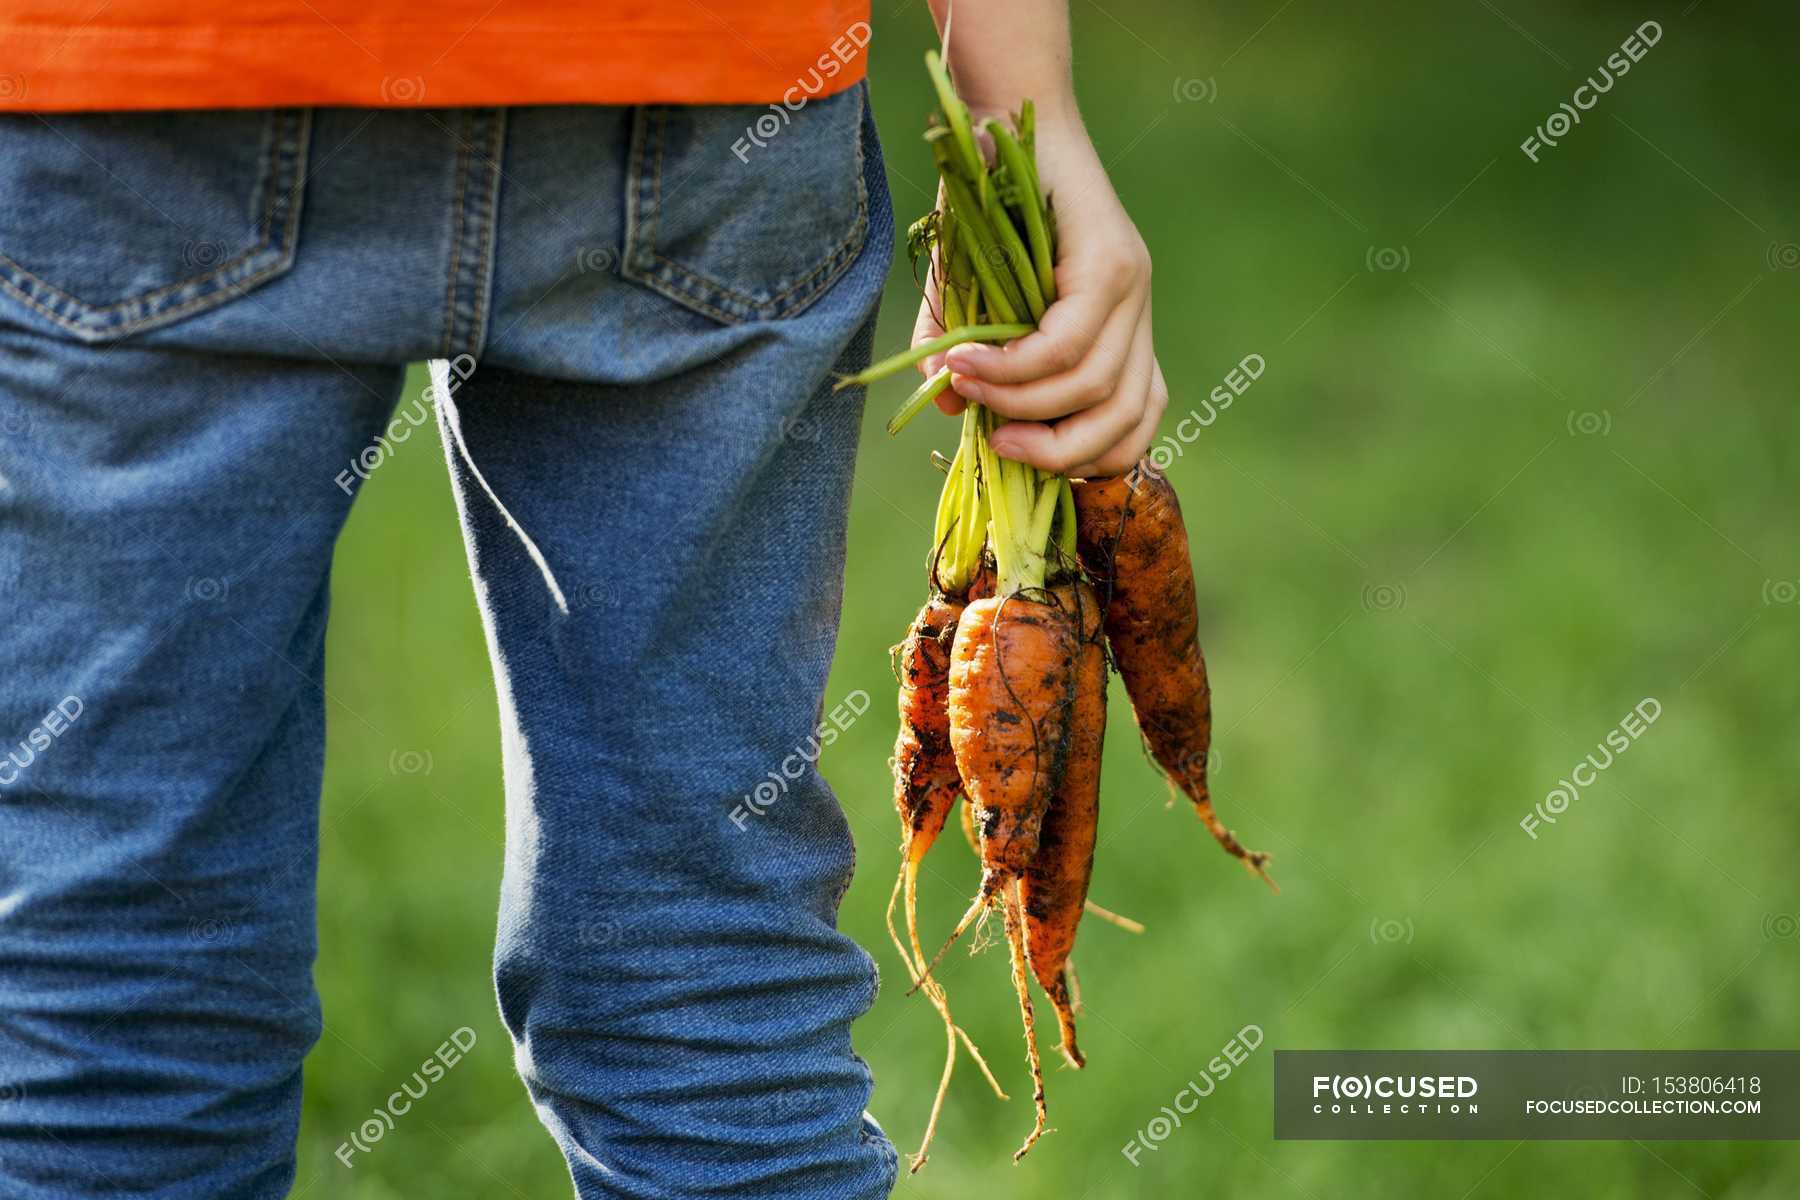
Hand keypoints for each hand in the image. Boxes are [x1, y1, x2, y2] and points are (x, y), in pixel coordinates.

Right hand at [911, 115, 1166, 478]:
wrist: (999, 121)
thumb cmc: (984, 212)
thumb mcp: (970, 301)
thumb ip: (967, 359)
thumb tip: (950, 408)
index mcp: (1120, 331)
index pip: (1136, 423)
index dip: (1088, 459)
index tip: (1022, 456)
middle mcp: (1137, 311)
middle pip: (1125, 418)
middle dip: (1058, 452)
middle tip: (998, 445)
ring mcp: (1131, 284)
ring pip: (1096, 385)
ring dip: (1024, 404)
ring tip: (969, 391)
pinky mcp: (1111, 259)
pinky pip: (1070, 340)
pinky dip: (1017, 365)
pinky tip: (971, 363)